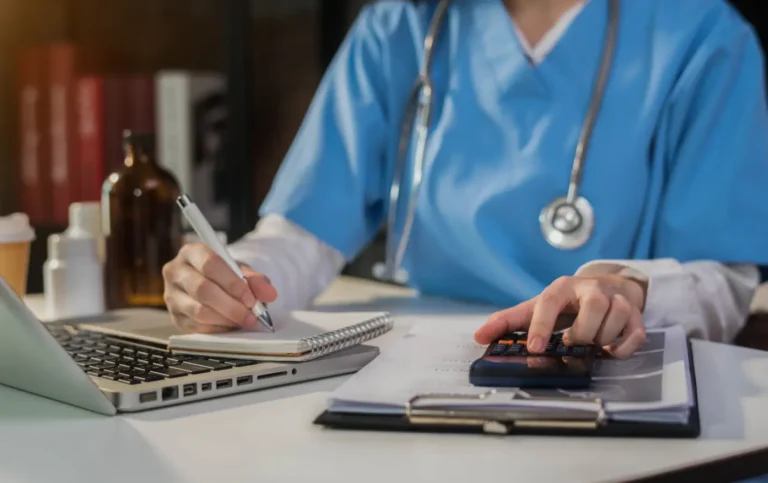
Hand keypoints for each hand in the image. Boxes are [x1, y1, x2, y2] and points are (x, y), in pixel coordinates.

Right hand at [162, 243, 277, 333]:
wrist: (207, 285)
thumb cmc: (223, 275)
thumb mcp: (239, 271)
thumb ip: (255, 280)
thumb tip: (269, 294)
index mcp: (192, 252)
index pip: (210, 264)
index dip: (232, 283)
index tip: (250, 298)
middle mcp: (175, 272)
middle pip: (203, 290)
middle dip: (231, 306)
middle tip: (251, 316)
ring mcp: (171, 296)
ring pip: (198, 311)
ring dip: (226, 320)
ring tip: (244, 321)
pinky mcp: (174, 317)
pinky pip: (196, 327)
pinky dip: (218, 329)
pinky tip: (231, 326)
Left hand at [474, 275, 646, 358]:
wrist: (607, 287)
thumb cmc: (567, 303)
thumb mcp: (537, 307)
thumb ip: (508, 321)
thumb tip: (479, 337)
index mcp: (562, 287)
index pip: (549, 302)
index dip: (541, 326)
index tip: (534, 348)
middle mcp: (592, 289)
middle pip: (592, 310)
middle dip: (580, 333)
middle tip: (572, 341)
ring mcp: (617, 300)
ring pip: (614, 322)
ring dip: (600, 340)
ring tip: (591, 342)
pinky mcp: (636, 314)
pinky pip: (635, 335)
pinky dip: (623, 348)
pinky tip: (609, 350)